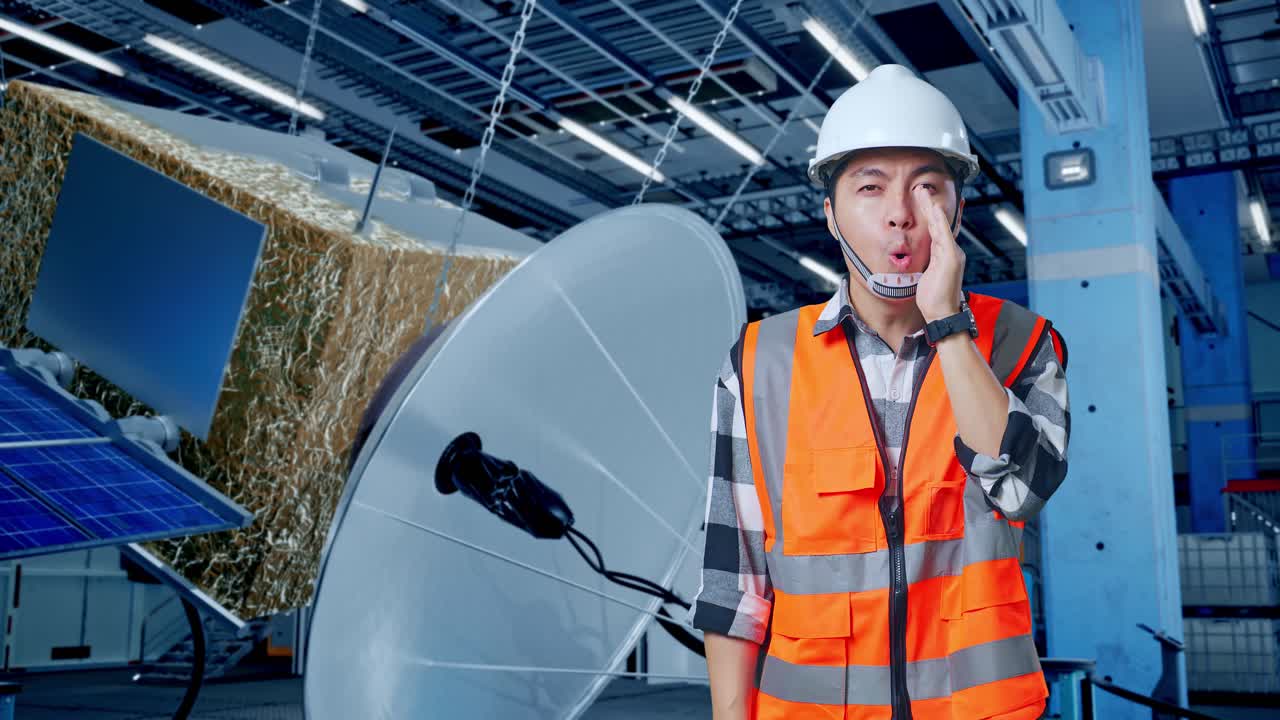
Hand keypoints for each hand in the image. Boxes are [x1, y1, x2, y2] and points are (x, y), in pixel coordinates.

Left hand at [913, 186, 964, 322]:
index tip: (928, 200)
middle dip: (930, 205)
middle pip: (939, 223)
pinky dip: (939, 221)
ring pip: (940, 225)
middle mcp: (951, 251)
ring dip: (931, 207)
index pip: (938, 230)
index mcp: (944, 254)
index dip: (933, 214)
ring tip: (922, 192)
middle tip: (920, 188)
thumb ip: (926, 264)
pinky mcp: (951, 258)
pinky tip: (934, 209)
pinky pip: (943, 235)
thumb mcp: (926, 276)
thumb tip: (920, 259)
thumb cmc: (934, 299)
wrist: (942, 314)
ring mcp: (952, 253)